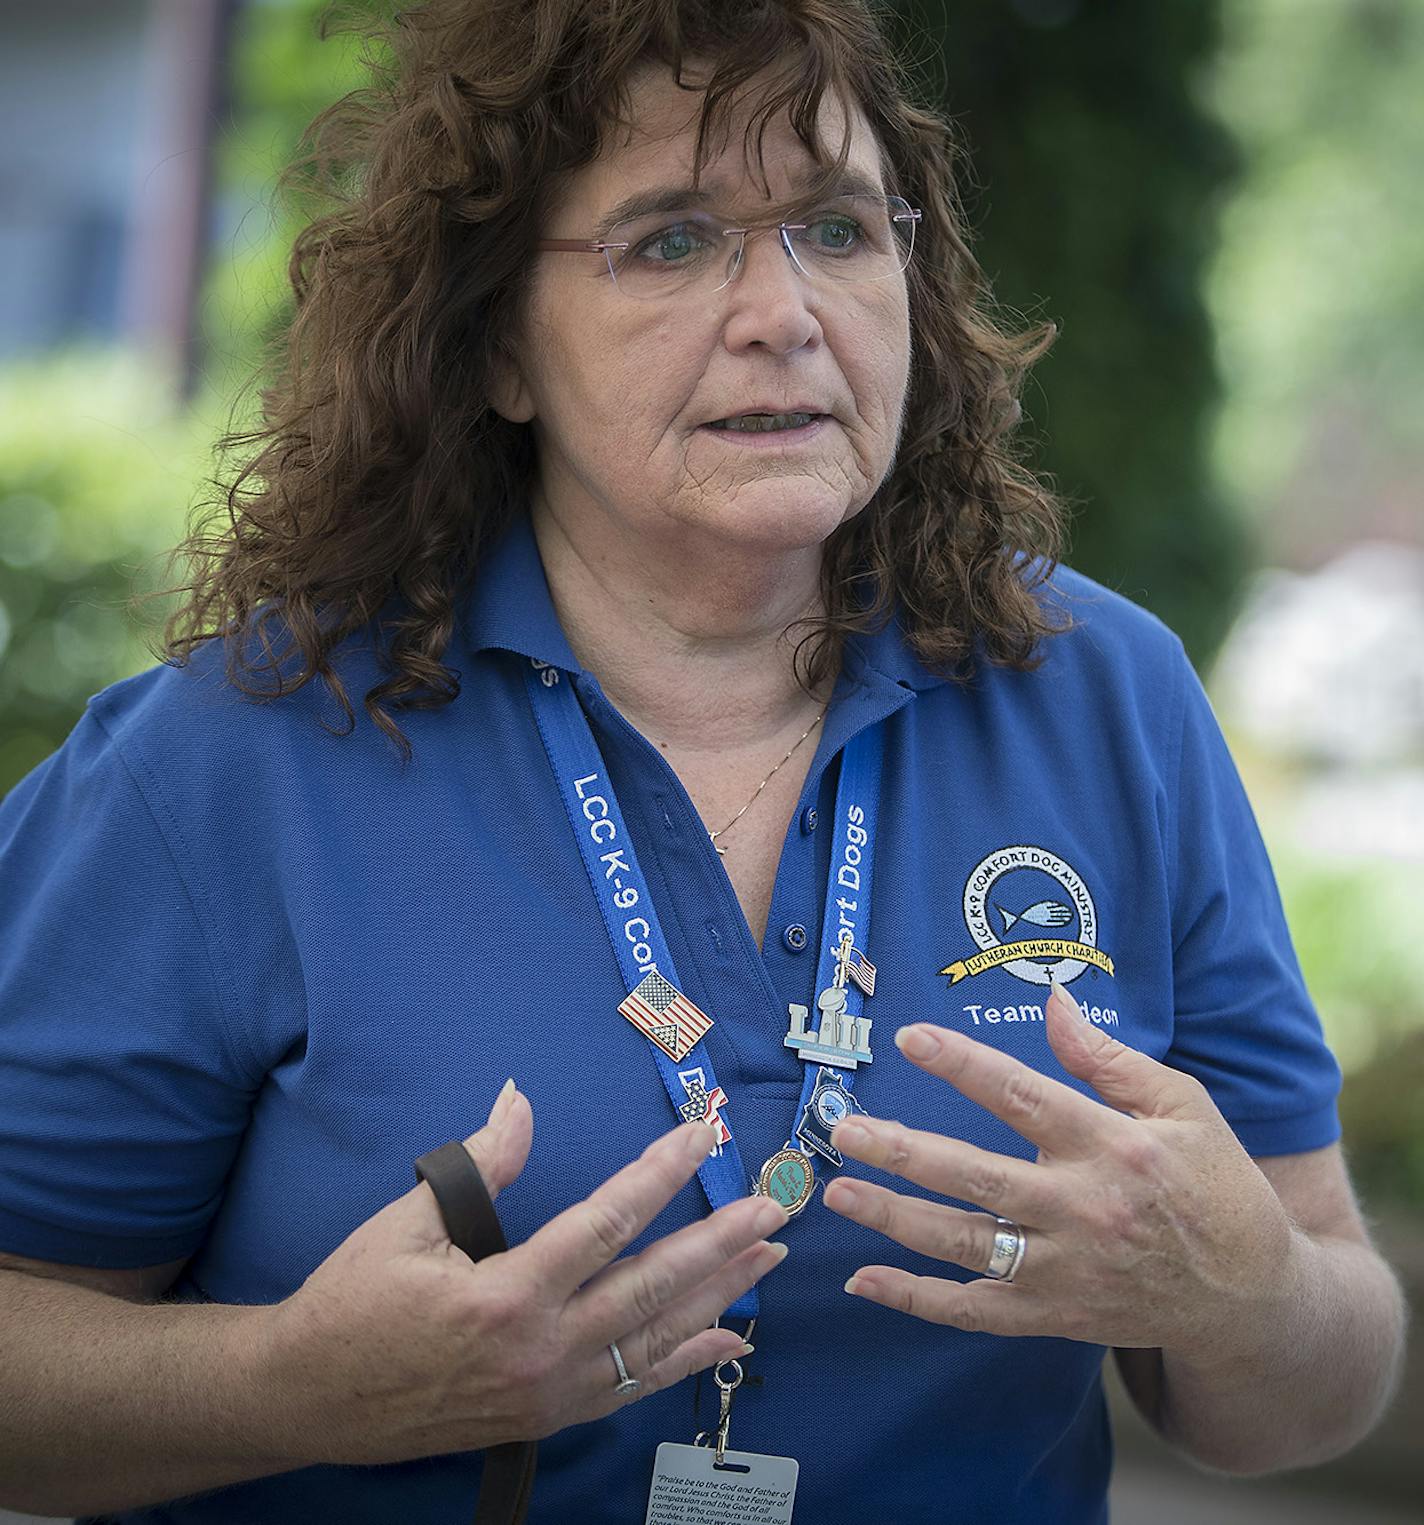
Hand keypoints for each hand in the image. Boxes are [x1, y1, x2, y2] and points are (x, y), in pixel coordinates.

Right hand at [260, 1084, 787, 1466]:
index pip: (607, 1223)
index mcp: (506, 1295)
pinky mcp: (548, 1416)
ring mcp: (550, 1392)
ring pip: (656, 1340)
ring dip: (720, 1296)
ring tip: (768, 1258)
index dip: (661, 1174)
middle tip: (774, 1208)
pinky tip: (730, 1338)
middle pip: (653, 1288)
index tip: (701, 1136)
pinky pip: (633, 1389)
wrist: (310, 1398)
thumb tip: (520, 1099)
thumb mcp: (409, 1221)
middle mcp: (541, 1350)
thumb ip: (483, 1164)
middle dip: (721, 1243)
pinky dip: (686, 1362)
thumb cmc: (354, 1302)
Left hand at [823, 985, 1299, 1361]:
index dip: (963, 1065)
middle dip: (905, 1150)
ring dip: (896, 1218)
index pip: (1022, 1096)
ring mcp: (1066, 1269)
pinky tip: (862, 1278)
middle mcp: (1083, 1208)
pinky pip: (975, 1310)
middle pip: (978, 1176)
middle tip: (848, 1128)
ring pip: (966, 1243)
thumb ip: (1110, 1058)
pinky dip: (917, 1300)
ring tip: (838, 1191)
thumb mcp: (1183, 1107)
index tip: (909, 1037)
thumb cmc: (1216, 1187)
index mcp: (1113, 1145)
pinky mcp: (1055, 1315)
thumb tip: (1054, 1002)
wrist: (1254, 1302)